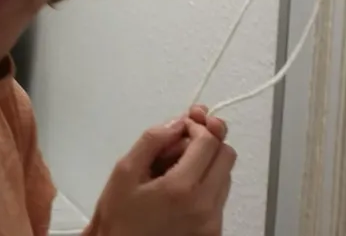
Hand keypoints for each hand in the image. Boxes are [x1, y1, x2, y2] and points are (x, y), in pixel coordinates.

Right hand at [91, 116, 235, 235]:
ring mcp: (212, 223)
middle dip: (209, 141)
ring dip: (209, 163)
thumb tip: (178, 122)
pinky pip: (219, 198)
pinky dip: (207, 184)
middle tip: (186, 141)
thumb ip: (152, 140)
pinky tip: (182, 188)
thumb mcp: (125, 172)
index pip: (209, 141)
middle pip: (226, 156)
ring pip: (226, 176)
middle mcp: (204, 206)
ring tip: (179, 168)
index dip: (197, 126)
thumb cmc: (119, 218)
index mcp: (181, 188)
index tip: (182, 127)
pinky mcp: (213, 234)